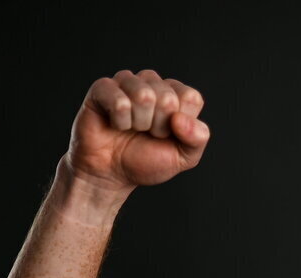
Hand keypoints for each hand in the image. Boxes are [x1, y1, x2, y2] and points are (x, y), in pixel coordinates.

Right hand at [64, 69, 209, 190]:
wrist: (112, 173)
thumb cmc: (147, 161)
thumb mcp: (184, 157)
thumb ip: (197, 138)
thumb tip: (180, 119)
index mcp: (176, 95)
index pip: (191, 97)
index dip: (180, 125)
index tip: (169, 135)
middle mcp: (153, 83)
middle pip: (167, 98)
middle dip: (158, 126)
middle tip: (147, 134)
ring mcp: (127, 82)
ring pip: (144, 96)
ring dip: (139, 123)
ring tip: (132, 129)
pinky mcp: (102, 88)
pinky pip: (119, 101)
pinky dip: (120, 122)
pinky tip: (115, 124)